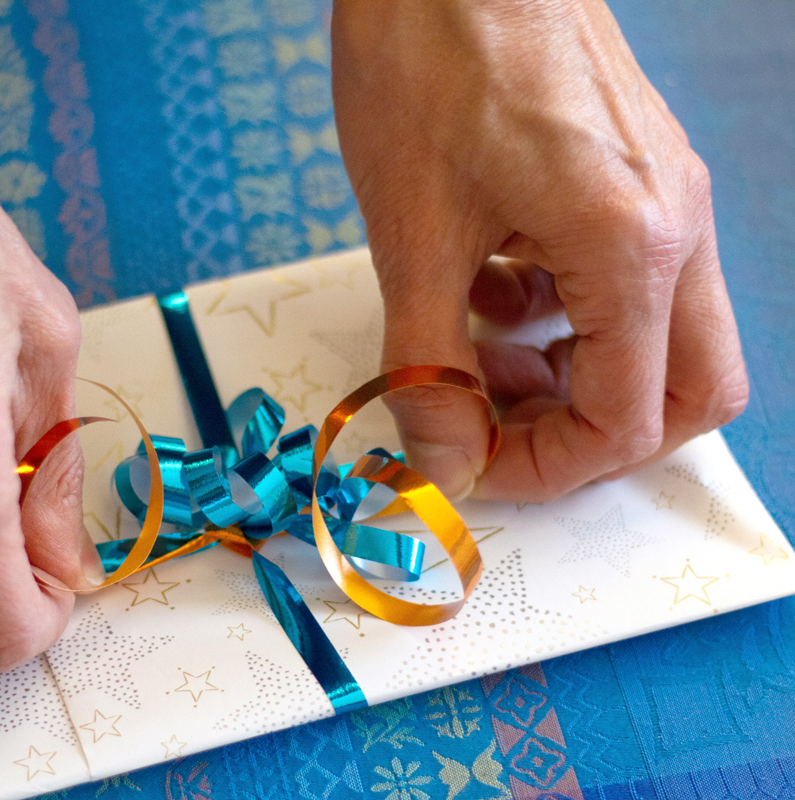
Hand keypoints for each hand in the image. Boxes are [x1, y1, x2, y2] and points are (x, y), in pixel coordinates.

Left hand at [332, 0, 747, 501]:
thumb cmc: (426, 61)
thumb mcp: (411, 236)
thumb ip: (428, 367)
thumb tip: (445, 462)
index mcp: (632, 245)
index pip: (629, 421)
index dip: (545, 467)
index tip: (470, 464)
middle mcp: (674, 221)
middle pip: (687, 390)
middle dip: (591, 431)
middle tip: (496, 425)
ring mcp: (662, 191)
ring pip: (657, 335)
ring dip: (570, 370)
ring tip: (470, 352)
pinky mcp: (630, 170)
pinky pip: (621, 276)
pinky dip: (558, 309)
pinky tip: (480, 285)